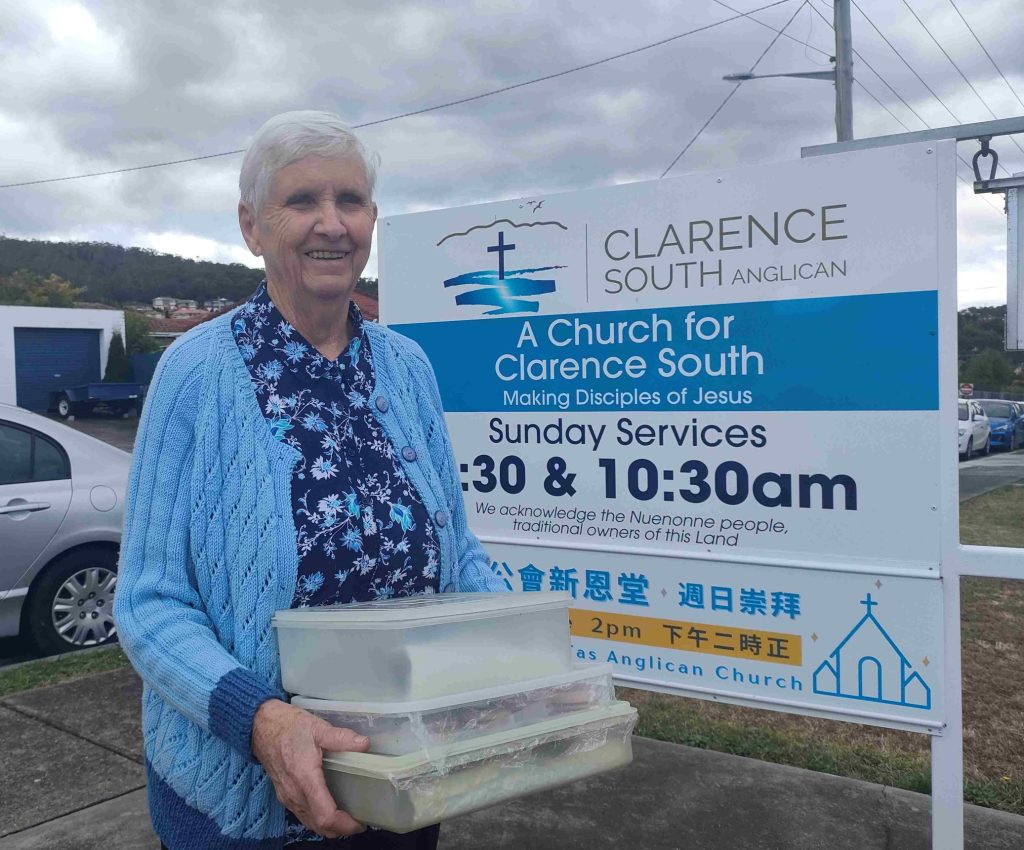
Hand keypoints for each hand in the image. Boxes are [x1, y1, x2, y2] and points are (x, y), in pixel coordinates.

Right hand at [252, 698, 369, 836]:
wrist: (261, 726)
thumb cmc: (290, 726)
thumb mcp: (318, 727)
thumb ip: (341, 737)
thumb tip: (364, 744)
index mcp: (305, 778)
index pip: (324, 815)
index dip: (344, 824)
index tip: (360, 823)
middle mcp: (294, 794)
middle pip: (318, 825)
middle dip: (339, 830)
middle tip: (358, 821)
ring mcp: (286, 797)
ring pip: (309, 823)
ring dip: (328, 827)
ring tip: (347, 817)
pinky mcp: (283, 795)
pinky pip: (302, 815)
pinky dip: (317, 819)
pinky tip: (329, 808)